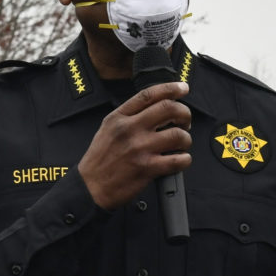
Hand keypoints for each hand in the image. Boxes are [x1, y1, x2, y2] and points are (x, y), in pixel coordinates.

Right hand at [76, 82, 192, 210]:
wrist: (90, 186)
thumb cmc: (100, 159)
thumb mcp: (108, 128)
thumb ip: (129, 115)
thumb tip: (156, 106)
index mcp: (120, 117)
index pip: (149, 95)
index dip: (171, 88)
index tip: (183, 88)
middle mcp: (130, 129)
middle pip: (169, 109)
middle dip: (184, 113)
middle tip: (184, 122)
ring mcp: (139, 148)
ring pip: (178, 135)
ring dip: (186, 139)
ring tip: (181, 144)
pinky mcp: (147, 168)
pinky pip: (178, 160)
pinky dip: (185, 159)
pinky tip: (179, 159)